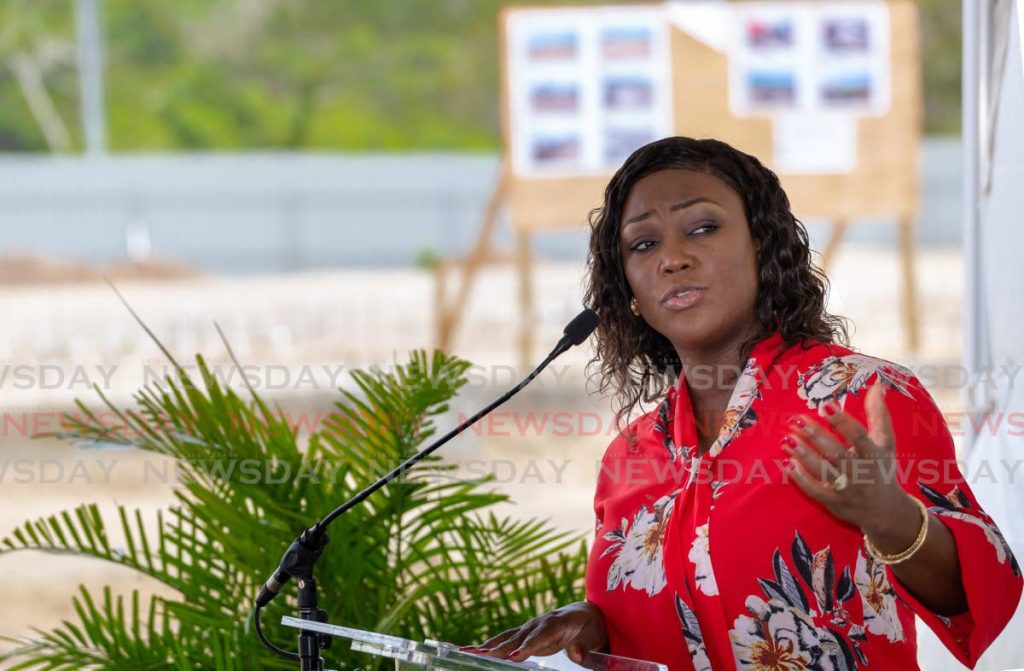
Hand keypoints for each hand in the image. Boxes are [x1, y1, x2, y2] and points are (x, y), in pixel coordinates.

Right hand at [463, 601, 606, 663]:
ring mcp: (529, 628)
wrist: (584, 614)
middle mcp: (538, 623)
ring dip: (489, 645)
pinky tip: (476, 651)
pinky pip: (505, 640)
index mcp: (556, 623)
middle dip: (500, 647)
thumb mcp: (593, 634)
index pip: (540, 636)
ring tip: (470, 652)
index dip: (527, 645)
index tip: (514, 656)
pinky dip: (490, 645)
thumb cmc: (590, 625)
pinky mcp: (524, 634)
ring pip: (507, 637)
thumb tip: (577, 654)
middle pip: (517, 636)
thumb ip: (584, 644)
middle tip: (481, 655)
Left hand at [781, 382, 919, 542]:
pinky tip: (787, 463)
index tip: (825, 405)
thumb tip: (877, 384)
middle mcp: (861, 473)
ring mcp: (847, 490)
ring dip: (803, 455)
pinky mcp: (835, 504)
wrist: (886, 511)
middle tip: (796, 420)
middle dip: (815, 436)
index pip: (858, 437)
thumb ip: (879, 414)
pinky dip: (801, 479)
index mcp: (874, 455)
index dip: (842, 422)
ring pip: (823, 471)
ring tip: (787, 438)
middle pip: (837, 453)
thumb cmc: (882, 468)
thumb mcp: (885, 442)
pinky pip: (815, 492)